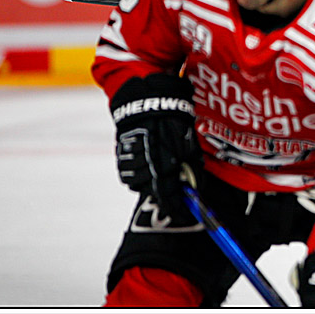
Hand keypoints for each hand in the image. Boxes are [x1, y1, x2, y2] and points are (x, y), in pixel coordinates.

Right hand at [110, 73, 200, 224]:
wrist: (146, 99)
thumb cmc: (172, 118)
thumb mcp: (188, 141)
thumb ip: (191, 166)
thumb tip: (195, 187)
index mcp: (164, 162)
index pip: (168, 196)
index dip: (175, 208)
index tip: (182, 214)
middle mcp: (145, 165)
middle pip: (153, 192)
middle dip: (163, 189)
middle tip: (172, 179)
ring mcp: (130, 161)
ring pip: (139, 183)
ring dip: (149, 178)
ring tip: (158, 161)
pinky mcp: (119, 156)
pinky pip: (128, 173)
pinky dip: (137, 170)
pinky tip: (145, 155)